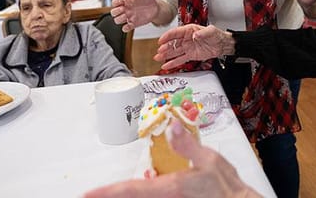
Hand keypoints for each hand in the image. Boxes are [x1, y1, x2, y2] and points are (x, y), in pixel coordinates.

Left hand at [83, 120, 260, 197]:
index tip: (88, 194)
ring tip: (111, 191)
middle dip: (112, 195)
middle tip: (92, 194)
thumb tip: (171, 126)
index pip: (132, 189)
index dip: (108, 192)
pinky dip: (143, 194)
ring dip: (127, 194)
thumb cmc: (227, 187)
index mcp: (171, 187)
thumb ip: (187, 144)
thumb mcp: (210, 159)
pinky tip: (143, 187)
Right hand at [110, 0, 158, 31]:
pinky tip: (130, 24)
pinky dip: (125, 28)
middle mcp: (125, 9)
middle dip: (116, 12)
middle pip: (113, 13)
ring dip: (119, 19)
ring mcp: (129, 17)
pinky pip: (125, 28)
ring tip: (127, 16)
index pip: (114, 3)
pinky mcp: (134, 23)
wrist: (156, 7)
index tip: (122, 1)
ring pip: (117, 21)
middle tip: (124, 9)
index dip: (115, 3)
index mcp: (125, 1)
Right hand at [154, 25, 232, 70]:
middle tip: (159, 52)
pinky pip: (180, 59)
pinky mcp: (190, 55)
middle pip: (173, 43)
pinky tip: (166, 65)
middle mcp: (186, 39)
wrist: (222, 44)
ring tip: (158, 58)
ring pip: (174, 52)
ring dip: (166, 55)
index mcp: (189, 30)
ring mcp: (187, 47)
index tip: (161, 40)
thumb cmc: (216, 35)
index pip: (176, 33)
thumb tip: (195, 35)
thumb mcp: (211, 31)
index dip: (167, 36)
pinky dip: (173, 62)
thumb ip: (203, 33)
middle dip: (165, 47)